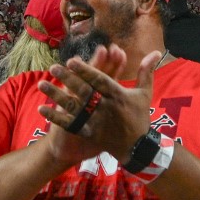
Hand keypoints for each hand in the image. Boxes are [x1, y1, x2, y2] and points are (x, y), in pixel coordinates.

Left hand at [38, 45, 159, 162]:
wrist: (137, 148)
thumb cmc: (139, 117)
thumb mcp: (145, 94)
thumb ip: (147, 71)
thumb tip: (157, 51)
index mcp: (118, 95)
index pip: (100, 80)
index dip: (86, 70)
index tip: (72, 60)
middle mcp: (106, 107)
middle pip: (84, 91)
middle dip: (68, 78)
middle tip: (53, 67)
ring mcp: (96, 121)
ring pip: (73, 106)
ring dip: (56, 95)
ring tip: (42, 84)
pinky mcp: (89, 133)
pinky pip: (69, 124)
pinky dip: (55, 117)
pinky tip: (42, 109)